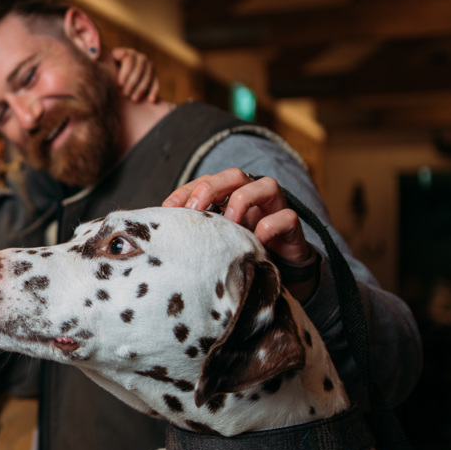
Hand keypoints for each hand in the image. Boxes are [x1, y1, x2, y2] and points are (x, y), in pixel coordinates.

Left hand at [112, 47, 159, 102]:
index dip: (124, 73)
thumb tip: (121, 54)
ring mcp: (150, 66)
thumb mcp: (111, 62)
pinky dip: (154, 91)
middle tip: (125, 94)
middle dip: (132, 83)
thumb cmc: (113, 69)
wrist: (122, 75)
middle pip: (139, 70)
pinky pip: (156, 83)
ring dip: (141, 89)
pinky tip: (151, 100)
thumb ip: (114, 57)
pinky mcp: (154, 75)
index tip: (119, 84)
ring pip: (148, 77)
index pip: (129, 61)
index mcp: (130, 53)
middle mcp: (142, 58)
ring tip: (133, 99)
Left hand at [162, 169, 314, 265]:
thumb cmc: (236, 253)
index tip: (169, 209)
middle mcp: (251, 196)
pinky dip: (269, 226)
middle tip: (196, 210)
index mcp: (228, 197)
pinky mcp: (291, 226)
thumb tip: (159, 234)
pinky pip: (285, 217)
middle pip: (234, 175)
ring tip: (229, 222)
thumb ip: (193, 232)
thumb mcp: (210, 241)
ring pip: (266, 185)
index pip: (205, 181)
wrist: (276, 274)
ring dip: (243, 200)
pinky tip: (255, 242)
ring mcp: (274, 209)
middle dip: (212, 188)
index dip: (186, 191)